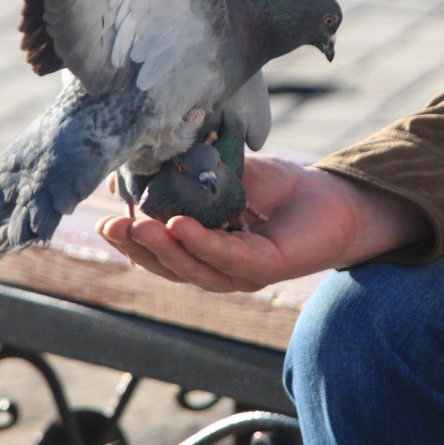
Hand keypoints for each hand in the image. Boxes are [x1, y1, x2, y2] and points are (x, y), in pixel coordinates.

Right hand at [96, 154, 427, 291]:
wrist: (338, 197)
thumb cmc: (283, 189)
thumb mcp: (224, 175)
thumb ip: (183, 175)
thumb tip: (131, 172)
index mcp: (207, 250)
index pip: (161, 252)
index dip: (132, 240)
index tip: (104, 219)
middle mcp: (221, 268)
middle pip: (170, 266)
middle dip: (137, 248)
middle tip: (109, 226)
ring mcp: (243, 272)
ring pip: (193, 267)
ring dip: (161, 249)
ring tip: (135, 226)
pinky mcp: (267, 267)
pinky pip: (227, 256)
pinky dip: (200, 242)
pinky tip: (177, 226)